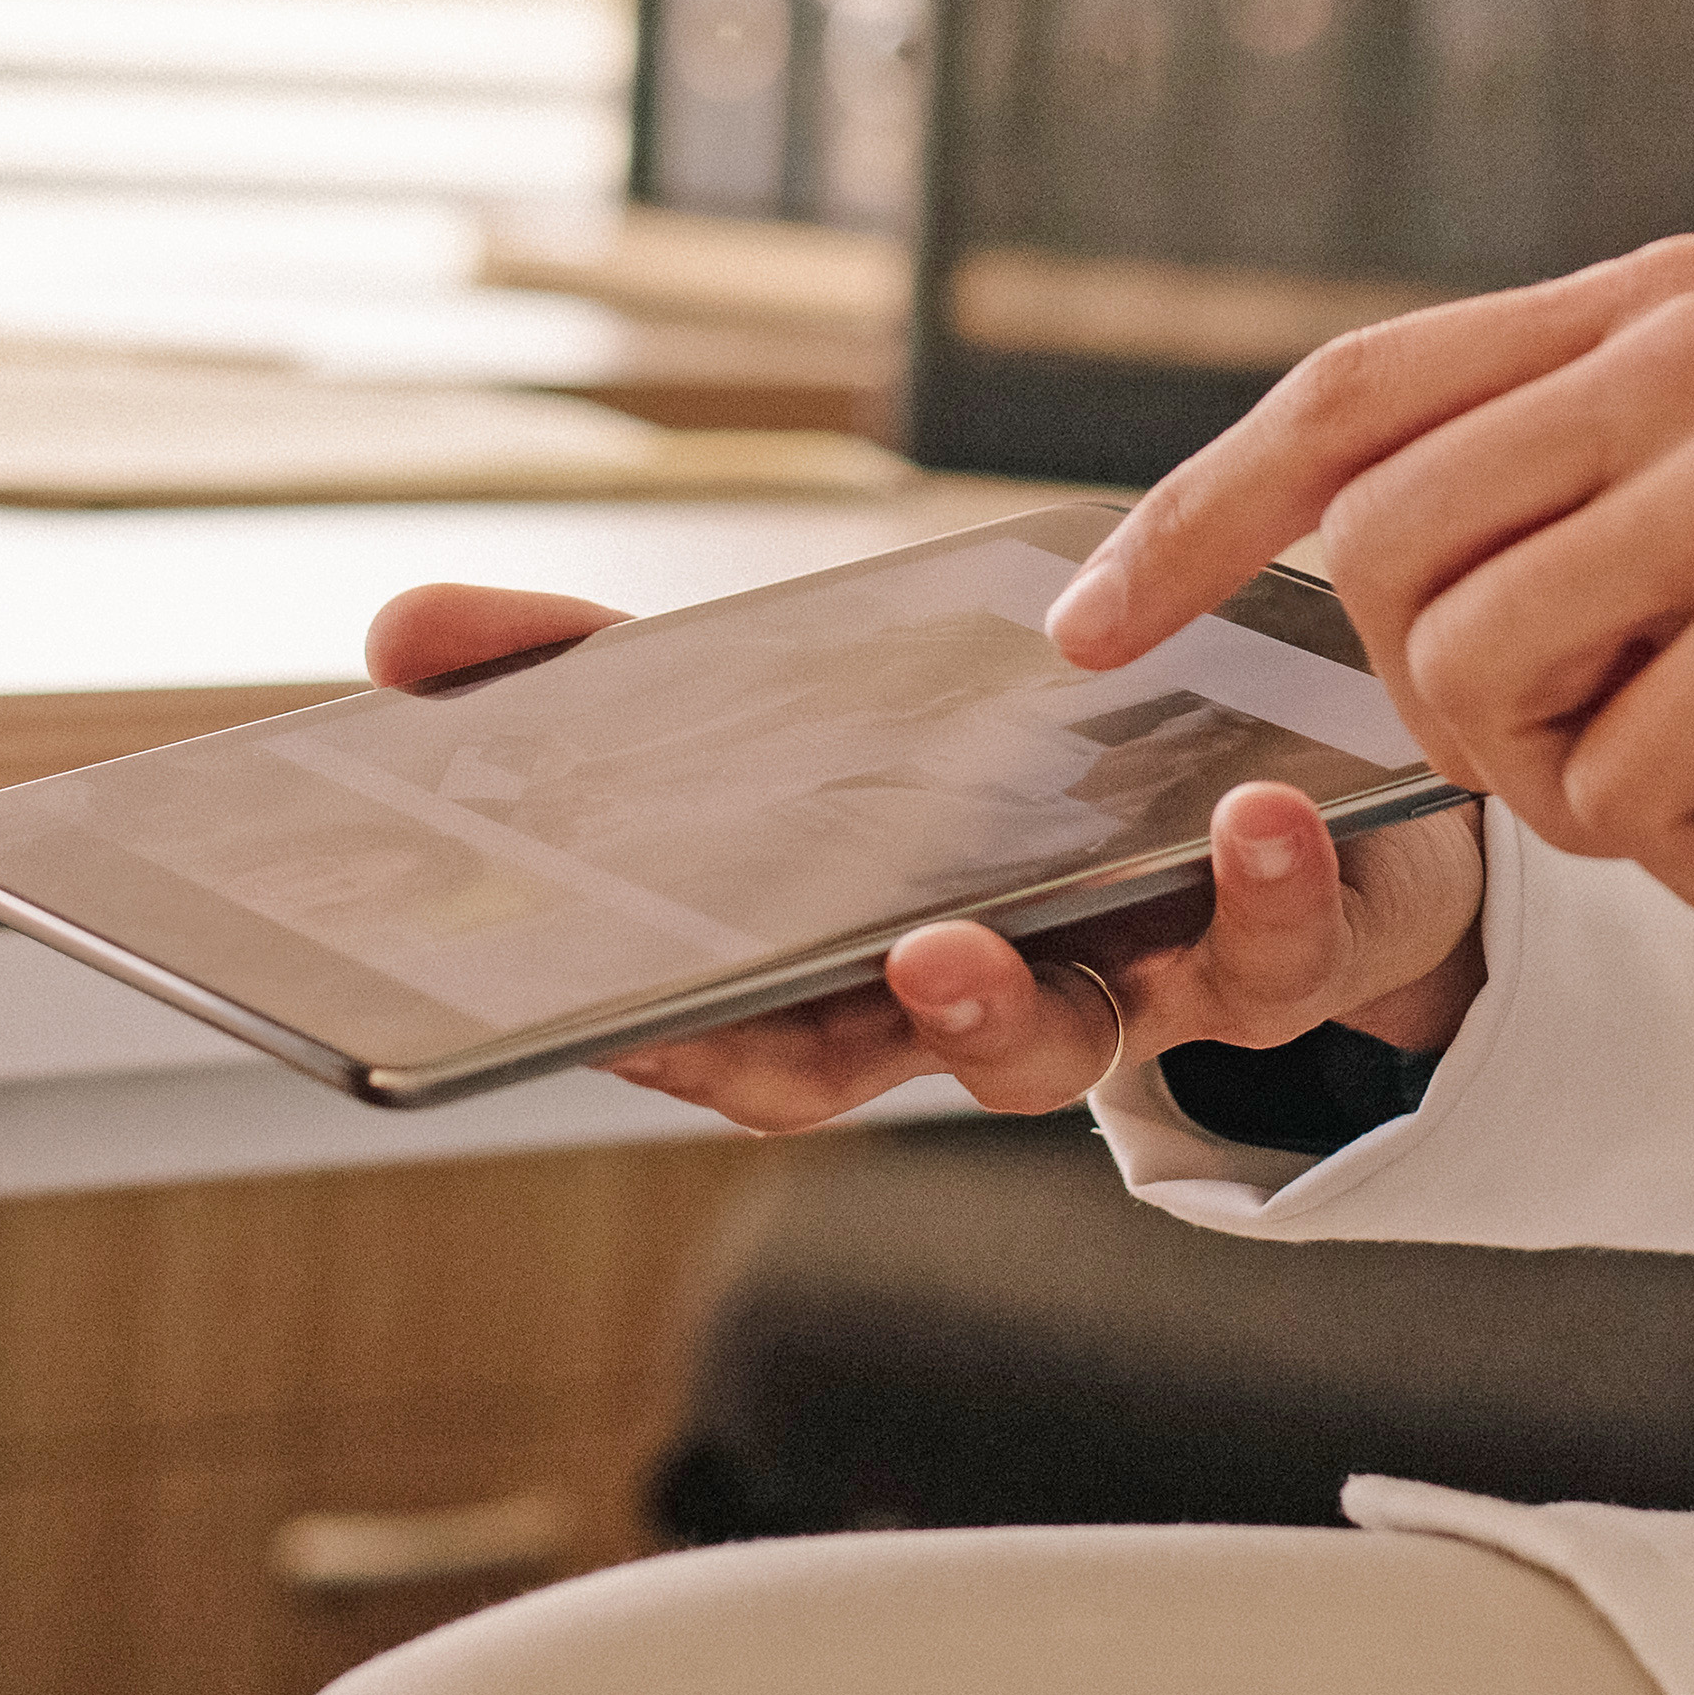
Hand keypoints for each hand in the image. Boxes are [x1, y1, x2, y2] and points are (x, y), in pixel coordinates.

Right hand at [357, 583, 1489, 1135]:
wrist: (1249, 766)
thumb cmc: (970, 760)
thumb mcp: (775, 695)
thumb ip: (581, 669)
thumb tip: (400, 637)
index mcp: (861, 966)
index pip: (757, 1046)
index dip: (690, 1043)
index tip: (623, 1007)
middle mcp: (996, 997)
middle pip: (941, 1057)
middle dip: (930, 1020)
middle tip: (916, 950)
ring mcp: (1140, 980)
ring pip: (1116, 1030)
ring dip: (1115, 966)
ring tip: (1116, 869)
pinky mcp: (1285, 941)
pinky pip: (1293, 952)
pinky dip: (1279, 887)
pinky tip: (1267, 805)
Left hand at [1043, 242, 1693, 915]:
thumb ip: (1616, 437)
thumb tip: (1424, 559)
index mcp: (1651, 300)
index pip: (1353, 390)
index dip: (1201, 510)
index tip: (1093, 618)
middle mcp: (1677, 357)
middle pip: (1385, 561)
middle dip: (1433, 708)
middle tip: (1576, 759)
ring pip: (1481, 680)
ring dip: (1566, 798)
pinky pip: (1629, 782)